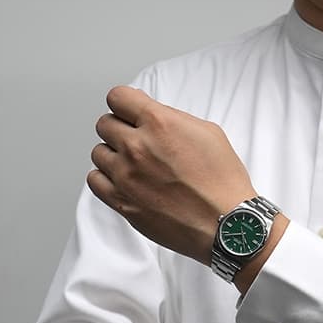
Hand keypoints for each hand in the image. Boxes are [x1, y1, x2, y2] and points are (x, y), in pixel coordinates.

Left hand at [87, 86, 255, 264]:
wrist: (227, 225)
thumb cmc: (224, 185)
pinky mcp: (122, 202)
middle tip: (138, 142)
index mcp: (159, 124)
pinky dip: (106, 179)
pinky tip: (125, 182)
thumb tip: (153, 114)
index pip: (118, 98)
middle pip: (105, 124)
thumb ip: (174, 118)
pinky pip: (95, 181)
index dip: (126, 105)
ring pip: (99, 153)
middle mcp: (137, 147)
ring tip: (135, 166)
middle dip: (121, 130)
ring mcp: (126, 176)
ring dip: (114, 156)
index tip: (130, 113)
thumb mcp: (209, 134)